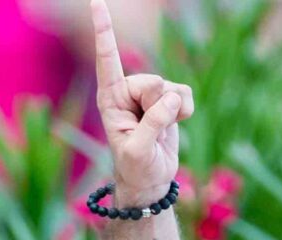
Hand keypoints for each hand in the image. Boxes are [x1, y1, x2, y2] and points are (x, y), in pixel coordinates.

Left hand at [92, 0, 192, 204]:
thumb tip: (171, 97)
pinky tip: (178, 123)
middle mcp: (127, 90)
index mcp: (110, 98)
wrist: (151, 180)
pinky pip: (185, 93)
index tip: (95, 2)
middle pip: (152, 83)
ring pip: (171, 88)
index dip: (104, 30)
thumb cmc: (136, 168)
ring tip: (160, 132)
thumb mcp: (138, 151)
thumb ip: (153, 122)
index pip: (107, 59)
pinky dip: (186, 110)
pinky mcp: (169, 98)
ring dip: (172, 113)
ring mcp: (149, 93)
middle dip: (158, 108)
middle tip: (151, 131)